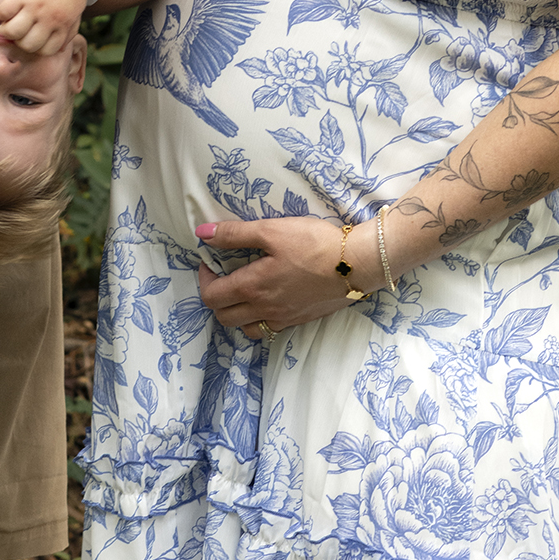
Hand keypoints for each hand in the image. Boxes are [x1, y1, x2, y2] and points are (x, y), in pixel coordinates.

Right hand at [0, 0, 90, 55]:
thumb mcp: (76, 9)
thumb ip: (68, 28)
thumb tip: (59, 47)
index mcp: (63, 24)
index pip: (45, 51)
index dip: (36, 46)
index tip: (32, 36)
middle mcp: (49, 19)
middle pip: (27, 46)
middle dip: (21, 40)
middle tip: (19, 29)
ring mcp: (34, 6)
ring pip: (12, 33)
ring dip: (7, 29)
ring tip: (9, 20)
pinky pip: (3, 12)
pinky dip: (1, 12)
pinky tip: (7, 5)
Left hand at [196, 215, 382, 336]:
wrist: (357, 264)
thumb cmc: (314, 243)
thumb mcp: (271, 230)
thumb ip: (234, 233)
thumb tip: (201, 234)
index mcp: (252, 287)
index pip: (211, 295)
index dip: (203, 278)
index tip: (209, 261)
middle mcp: (264, 309)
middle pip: (224, 317)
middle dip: (215, 296)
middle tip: (222, 274)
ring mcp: (283, 318)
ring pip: (246, 328)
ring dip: (236, 313)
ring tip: (242, 290)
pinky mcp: (300, 320)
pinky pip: (269, 329)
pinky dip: (259, 319)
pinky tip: (267, 300)